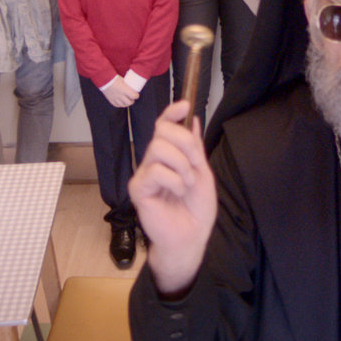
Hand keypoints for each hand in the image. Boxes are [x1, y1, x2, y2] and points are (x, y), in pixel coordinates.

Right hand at [101, 75, 139, 107]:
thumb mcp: (122, 80)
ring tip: (127, 102)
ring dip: (126, 104)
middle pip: (129, 102)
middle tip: (132, 99)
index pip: (134, 96)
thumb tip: (131, 85)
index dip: (137, 96)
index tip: (137, 95)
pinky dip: (120, 105)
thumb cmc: (113, 78)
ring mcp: (115, 98)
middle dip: (132, 101)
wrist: (104, 80)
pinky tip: (121, 103)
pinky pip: (116, 105)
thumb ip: (126, 84)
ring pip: (123, 105)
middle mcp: (120, 95)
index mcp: (124, 90)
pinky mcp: (111, 100)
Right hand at [129, 101, 216, 295]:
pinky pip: (155, 171)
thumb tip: (192, 118)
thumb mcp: (202, 172)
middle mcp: (153, 160)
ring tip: (186, 183)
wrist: (191, 236)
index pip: (164, 125)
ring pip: (158, 148)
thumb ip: (195, 147)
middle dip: (184, 142)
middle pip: (162, 130)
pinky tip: (177, 192)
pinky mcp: (138, 188)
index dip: (171, 112)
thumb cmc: (195, 208)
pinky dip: (174, 180)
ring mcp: (144, 173)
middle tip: (194, 165)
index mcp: (169, 155)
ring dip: (181, 164)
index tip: (185, 105)